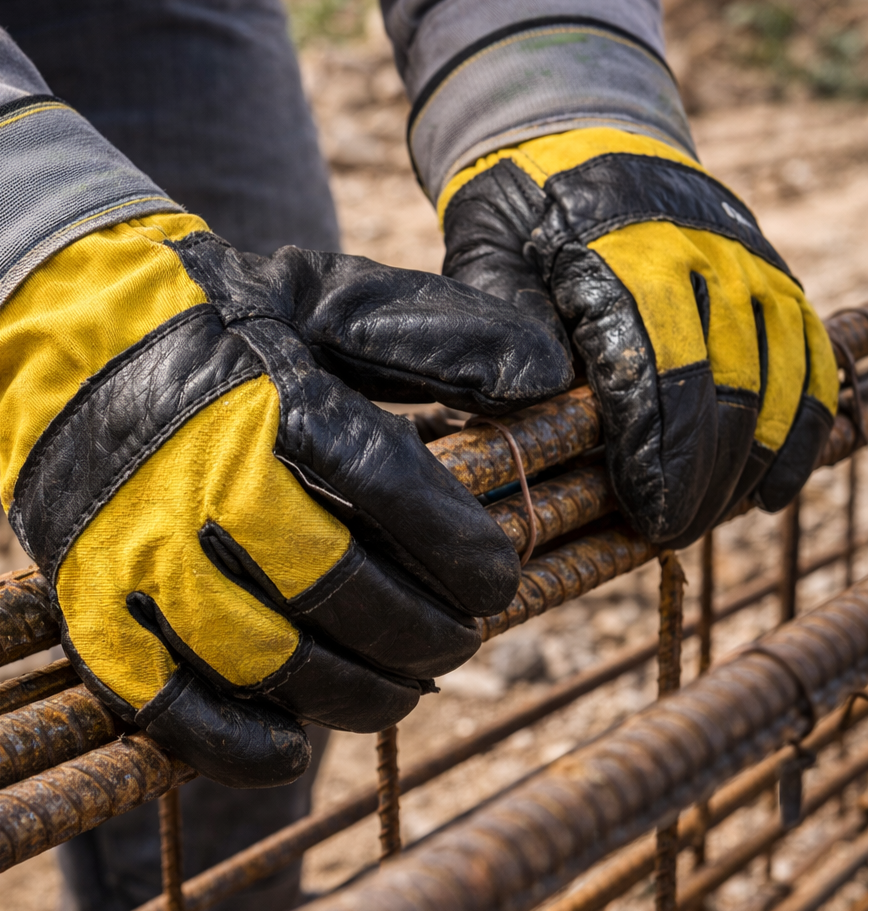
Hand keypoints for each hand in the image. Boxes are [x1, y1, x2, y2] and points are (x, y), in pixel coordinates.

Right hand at [0, 213, 570, 786]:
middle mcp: (207, 482)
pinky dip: (237, 741)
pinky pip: (166, 702)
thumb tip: (545, 374)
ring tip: (402, 692)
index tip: (497, 580)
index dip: (464, 552)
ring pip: (268, 661)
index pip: (399, 495)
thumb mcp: (326, 295)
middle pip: (341, 593)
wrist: (62, 328)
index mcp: (277, 402)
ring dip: (354, 695)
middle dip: (423, 634)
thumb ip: (433, 333)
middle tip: (460, 641)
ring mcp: (142, 551)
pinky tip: (295, 744)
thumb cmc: (212, 319)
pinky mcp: (93, 600)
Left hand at [442, 128, 837, 545]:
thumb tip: (545, 403)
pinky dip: (797, 423)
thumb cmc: (519, 215)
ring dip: (749, 459)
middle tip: (673, 530)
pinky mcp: (767, 268)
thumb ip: (511, 326)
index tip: (647, 513)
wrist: (576, 135)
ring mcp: (741, 258)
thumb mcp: (486, 256)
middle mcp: (693, 252)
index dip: (653, 450)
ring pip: (770, 373)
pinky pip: (803, 352)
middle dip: (699, 470)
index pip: (649, 366)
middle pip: (718, 379)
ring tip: (715, 518)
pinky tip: (775, 485)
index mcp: (613, 252)